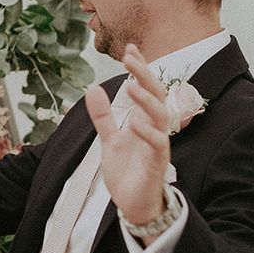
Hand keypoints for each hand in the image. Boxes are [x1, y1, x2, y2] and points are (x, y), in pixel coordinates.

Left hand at [85, 43, 169, 225]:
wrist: (133, 204)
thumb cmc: (128, 171)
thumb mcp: (109, 139)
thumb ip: (103, 116)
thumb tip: (92, 88)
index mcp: (144, 121)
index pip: (146, 89)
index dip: (140, 68)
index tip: (129, 48)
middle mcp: (155, 129)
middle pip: (156, 95)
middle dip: (145, 74)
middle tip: (130, 56)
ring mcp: (157, 146)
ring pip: (161, 116)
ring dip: (146, 99)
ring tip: (131, 83)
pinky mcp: (156, 164)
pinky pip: (158, 145)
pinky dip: (148, 132)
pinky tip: (135, 122)